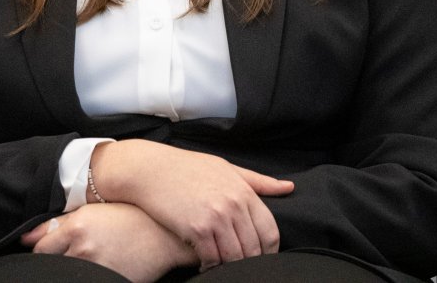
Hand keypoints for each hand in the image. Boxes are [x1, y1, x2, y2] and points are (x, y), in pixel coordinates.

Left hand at [20, 203, 194, 282]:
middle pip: (52, 266)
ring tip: (88, 261)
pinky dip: (87, 278)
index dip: (43, 253)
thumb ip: (56, 225)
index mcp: (77, 228)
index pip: (41, 250)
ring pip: (67, 275)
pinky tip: (99, 269)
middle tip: (73, 255)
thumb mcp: (89, 213)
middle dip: (56, 262)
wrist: (162, 235)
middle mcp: (84, 250)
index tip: (49, 252)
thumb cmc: (125, 218)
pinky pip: (87, 282)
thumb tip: (25, 239)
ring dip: (72, 271)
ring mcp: (98, 269)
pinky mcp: (110, 281)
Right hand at [92, 140, 292, 269]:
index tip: (260, 258)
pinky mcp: (197, 228)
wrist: (148, 168)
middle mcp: (233, 204)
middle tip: (242, 269)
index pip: (270, 232)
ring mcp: (216, 216)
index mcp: (243, 191)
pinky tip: (206, 266)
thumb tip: (289, 187)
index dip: (268, 251)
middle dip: (250, 263)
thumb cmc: (185, 167)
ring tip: (224, 269)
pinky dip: (211, 268)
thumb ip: (257, 181)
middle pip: (254, 248)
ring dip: (231, 267)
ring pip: (235, 257)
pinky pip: (213, 259)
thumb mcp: (224, 168)